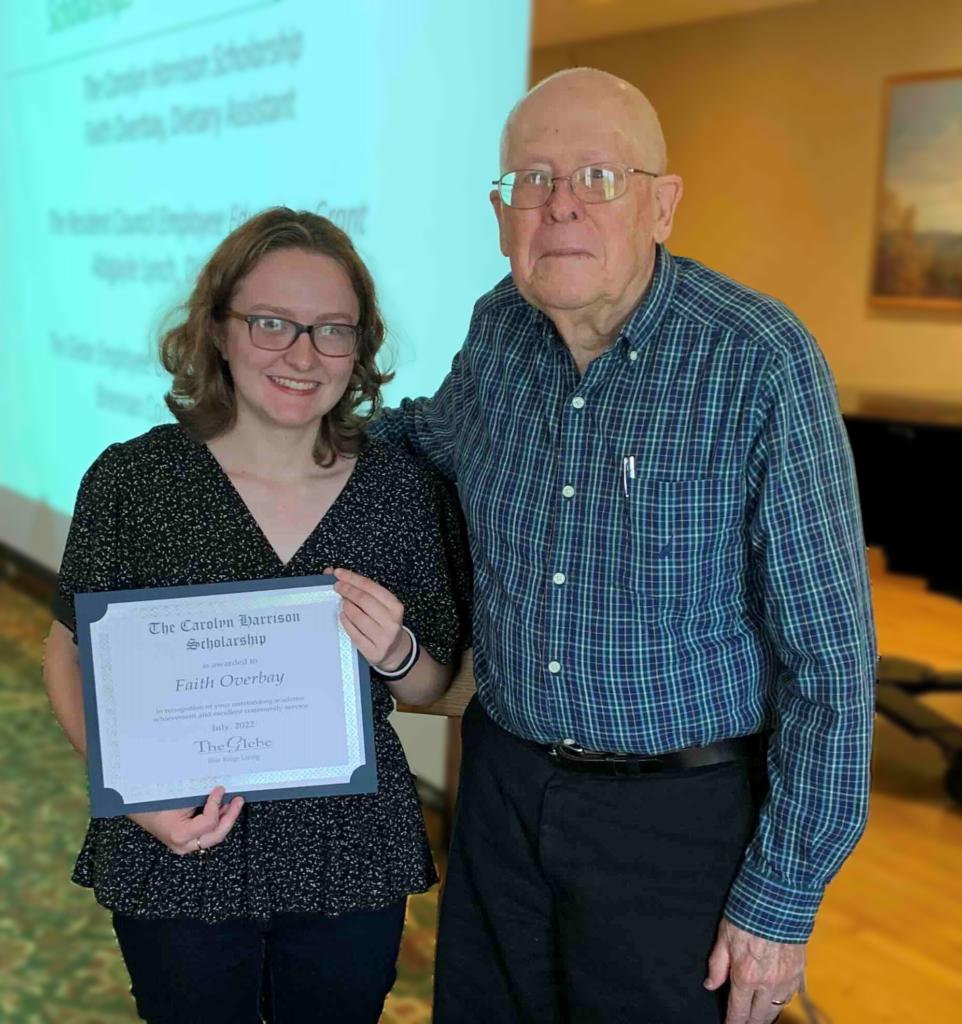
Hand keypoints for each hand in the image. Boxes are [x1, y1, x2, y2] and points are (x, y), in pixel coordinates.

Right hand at [127, 785, 243, 855]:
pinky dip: (216, 821)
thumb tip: (221, 789)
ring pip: (213, 836)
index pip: (209, 822)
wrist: (137, 808)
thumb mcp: (179, 797)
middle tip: (239, 800)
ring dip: (225, 818)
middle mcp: (184, 845)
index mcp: (180, 835)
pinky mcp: (187, 841)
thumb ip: (200, 796)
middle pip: (216, 835)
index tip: (220, 788)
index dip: (217, 803)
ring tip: (233, 802)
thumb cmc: (155, 801)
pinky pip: (207, 833)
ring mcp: (186, 845)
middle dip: (230, 816)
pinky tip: (222, 808)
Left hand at [325, 567, 409, 670]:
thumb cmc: (384, 623)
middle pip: (363, 600)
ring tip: (341, 602)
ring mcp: (383, 638)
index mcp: (395, 606)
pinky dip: (345, 622)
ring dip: (345, 606)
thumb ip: (362, 589)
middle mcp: (392, 621)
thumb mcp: (381, 605)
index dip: (352, 578)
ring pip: (357, 616)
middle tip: (336, 587)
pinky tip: (342, 616)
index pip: (371, 586)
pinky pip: (353, 633)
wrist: (394, 650)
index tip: (338, 573)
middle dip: (347, 590)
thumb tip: (332, 572)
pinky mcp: (373, 651)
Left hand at [705, 918, 805, 1022]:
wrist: (779, 901)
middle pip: (759, 1017)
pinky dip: (781, 1000)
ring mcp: (786, 980)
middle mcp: (767, 984)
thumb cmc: (746, 916)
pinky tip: (775, 998)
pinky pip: (791, 995)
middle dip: (750, 1023)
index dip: (732, 1023)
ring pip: (776, 1009)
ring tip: (758, 1015)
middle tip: (743, 1023)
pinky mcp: (800, 972)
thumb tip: (710, 985)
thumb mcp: (723, 937)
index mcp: (745, 977)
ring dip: (766, 1014)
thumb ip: (717, 964)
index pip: (738, 1012)